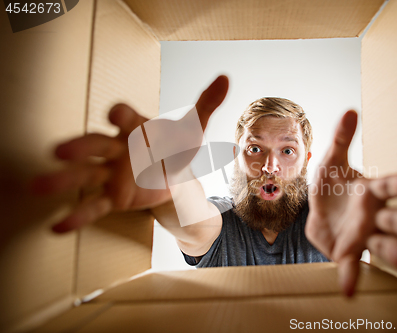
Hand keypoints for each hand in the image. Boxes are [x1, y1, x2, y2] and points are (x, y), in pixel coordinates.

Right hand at [31, 75, 228, 232]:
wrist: (171, 177)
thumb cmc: (175, 148)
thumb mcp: (192, 129)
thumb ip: (206, 104)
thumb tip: (225, 78)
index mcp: (135, 129)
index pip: (127, 119)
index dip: (123, 116)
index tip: (116, 112)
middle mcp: (117, 149)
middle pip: (96, 145)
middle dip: (80, 148)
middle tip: (59, 150)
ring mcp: (111, 174)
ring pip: (85, 176)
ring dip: (64, 181)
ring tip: (38, 187)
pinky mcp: (112, 197)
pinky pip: (94, 206)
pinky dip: (77, 216)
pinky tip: (57, 227)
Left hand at [305, 110, 396, 296]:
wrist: (319, 213)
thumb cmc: (332, 187)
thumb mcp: (330, 162)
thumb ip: (341, 139)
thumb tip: (350, 111)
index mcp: (371, 192)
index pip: (388, 186)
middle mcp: (373, 216)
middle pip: (395, 221)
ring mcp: (363, 236)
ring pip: (383, 245)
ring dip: (394, 253)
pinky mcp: (349, 252)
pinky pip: (353, 266)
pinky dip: (351, 278)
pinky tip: (350, 291)